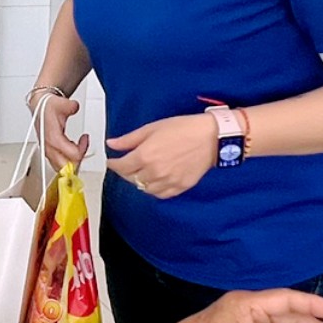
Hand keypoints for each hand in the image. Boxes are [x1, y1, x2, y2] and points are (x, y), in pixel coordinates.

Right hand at [39, 93, 86, 166]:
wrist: (38, 107)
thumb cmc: (47, 107)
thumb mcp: (61, 104)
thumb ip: (71, 107)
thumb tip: (75, 108)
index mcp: (53, 139)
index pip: (72, 155)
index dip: (83, 148)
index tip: (85, 138)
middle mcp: (49, 148)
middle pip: (66, 167)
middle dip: (77, 159)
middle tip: (82, 146)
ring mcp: (47, 151)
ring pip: (61, 168)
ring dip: (71, 161)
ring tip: (77, 147)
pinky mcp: (47, 152)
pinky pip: (58, 164)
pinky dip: (66, 160)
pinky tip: (70, 147)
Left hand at [106, 113, 221, 198]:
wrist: (211, 137)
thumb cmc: (185, 129)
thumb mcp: (152, 128)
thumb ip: (129, 139)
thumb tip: (112, 143)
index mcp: (145, 155)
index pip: (121, 167)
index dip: (113, 164)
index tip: (112, 161)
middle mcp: (154, 171)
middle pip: (131, 178)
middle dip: (125, 172)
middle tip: (126, 165)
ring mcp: (167, 181)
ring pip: (144, 189)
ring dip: (139, 181)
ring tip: (142, 172)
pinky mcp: (179, 187)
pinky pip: (160, 194)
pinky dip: (154, 189)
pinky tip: (155, 181)